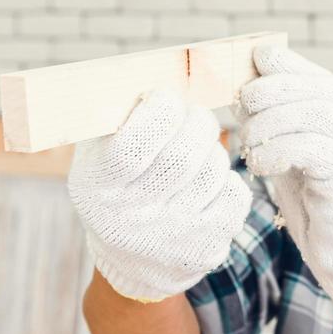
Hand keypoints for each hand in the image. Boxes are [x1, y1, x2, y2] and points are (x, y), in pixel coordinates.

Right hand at [68, 86, 251, 301]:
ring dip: (210, 147)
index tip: (165, 99)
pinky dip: (227, 176)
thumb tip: (154, 72)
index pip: (134, 146)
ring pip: (212, 169)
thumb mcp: (97, 152)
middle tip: (191, 115)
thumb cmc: (116, 185)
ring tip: (195, 149)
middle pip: (182, 156)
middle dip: (195, 121)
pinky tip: (208, 179)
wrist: (132, 261)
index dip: (160, 110)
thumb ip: (116, 114)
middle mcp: (130, 221)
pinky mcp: (206, 251)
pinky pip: (236, 194)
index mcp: (97, 188)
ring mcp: (170, 239)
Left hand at [235, 43, 332, 323]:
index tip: (251, 75)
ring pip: (311, 114)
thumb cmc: (321, 205)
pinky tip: (261, 166)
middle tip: (242, 111)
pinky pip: (309, 148)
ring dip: (267, 124)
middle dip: (269, 93)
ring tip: (249, 145)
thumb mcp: (300, 154)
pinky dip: (275, 151)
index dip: (283, 67)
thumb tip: (246, 87)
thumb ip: (285, 122)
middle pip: (314, 89)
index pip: (318, 76)